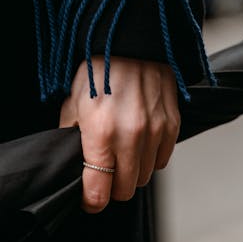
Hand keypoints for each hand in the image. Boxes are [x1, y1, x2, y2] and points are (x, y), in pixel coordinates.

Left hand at [59, 56, 180, 212]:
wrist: (132, 40)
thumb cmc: (98, 68)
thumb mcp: (72, 102)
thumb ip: (70, 136)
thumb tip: (71, 161)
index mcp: (100, 133)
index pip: (98, 191)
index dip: (91, 201)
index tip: (88, 198)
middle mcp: (130, 136)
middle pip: (124, 190)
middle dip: (112, 188)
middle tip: (104, 174)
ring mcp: (155, 131)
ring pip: (144, 177)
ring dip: (131, 173)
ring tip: (121, 154)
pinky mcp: (171, 125)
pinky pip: (162, 160)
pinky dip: (150, 158)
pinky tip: (138, 143)